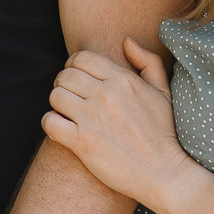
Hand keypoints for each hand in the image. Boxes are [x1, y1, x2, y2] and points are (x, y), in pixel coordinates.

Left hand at [42, 40, 191, 208]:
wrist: (164, 173)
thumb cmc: (164, 133)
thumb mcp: (163, 91)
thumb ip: (147, 61)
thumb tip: (126, 41)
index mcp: (123, 79)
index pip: (81, 58)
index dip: (74, 67)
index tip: (77, 80)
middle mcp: (106, 95)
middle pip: (65, 76)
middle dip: (63, 84)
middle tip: (71, 98)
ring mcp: (93, 118)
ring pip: (55, 96)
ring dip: (57, 104)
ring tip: (67, 114)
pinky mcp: (82, 143)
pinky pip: (50, 122)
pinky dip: (51, 124)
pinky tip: (62, 130)